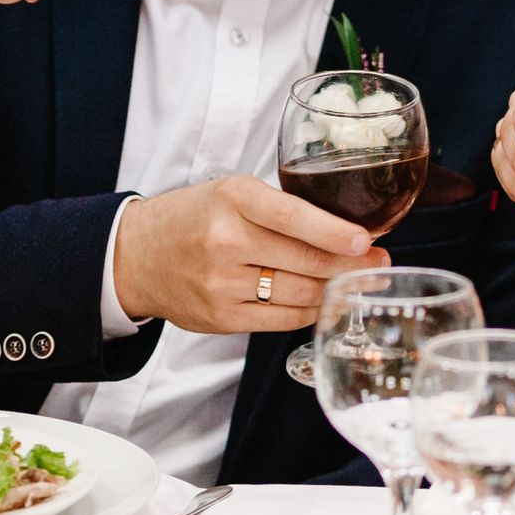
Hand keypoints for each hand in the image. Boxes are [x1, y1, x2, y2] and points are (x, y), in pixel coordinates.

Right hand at [113, 175, 388, 333]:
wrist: (136, 255)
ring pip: (301, 294)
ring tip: (357, 282)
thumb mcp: (233, 194)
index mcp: (233, 198)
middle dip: (352, 265)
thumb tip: (351, 234)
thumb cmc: (196, 218)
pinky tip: (324, 302)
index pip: (293, 216)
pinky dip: (311, 312)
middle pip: (306, 261)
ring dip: (336, 290)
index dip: (335, 232)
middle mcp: (225, 240)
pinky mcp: (221, 318)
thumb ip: (284, 209)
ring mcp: (221, 283)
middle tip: (379, 263)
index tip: (366, 241)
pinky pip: (283, 320)